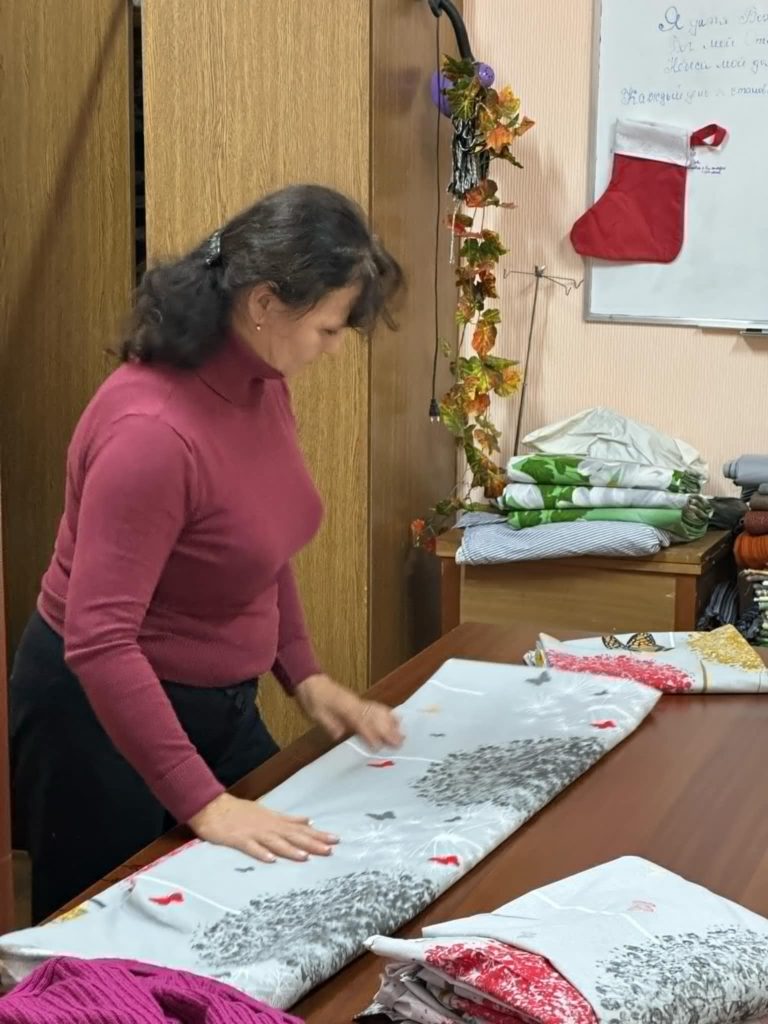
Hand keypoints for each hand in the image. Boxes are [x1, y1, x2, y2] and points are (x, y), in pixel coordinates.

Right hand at [189, 793, 338, 862]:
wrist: (212, 806)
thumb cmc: (240, 811)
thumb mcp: (268, 812)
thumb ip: (288, 819)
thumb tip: (309, 821)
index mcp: (275, 820)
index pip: (300, 829)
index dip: (318, 835)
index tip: (335, 840)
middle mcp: (268, 826)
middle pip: (292, 836)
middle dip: (311, 843)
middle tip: (330, 849)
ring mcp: (254, 832)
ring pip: (275, 842)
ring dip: (290, 849)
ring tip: (306, 857)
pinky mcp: (238, 839)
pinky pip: (251, 847)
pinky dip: (261, 853)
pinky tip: (270, 860)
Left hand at [295, 673, 403, 749]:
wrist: (312, 683)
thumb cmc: (314, 700)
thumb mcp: (317, 714)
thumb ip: (330, 723)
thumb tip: (339, 735)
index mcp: (344, 707)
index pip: (360, 721)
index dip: (370, 733)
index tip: (379, 746)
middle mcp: (355, 704)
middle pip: (375, 716)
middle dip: (387, 730)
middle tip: (400, 742)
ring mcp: (359, 702)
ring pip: (378, 711)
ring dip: (391, 723)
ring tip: (402, 734)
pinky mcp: (360, 702)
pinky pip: (376, 707)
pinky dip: (387, 714)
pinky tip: (396, 719)